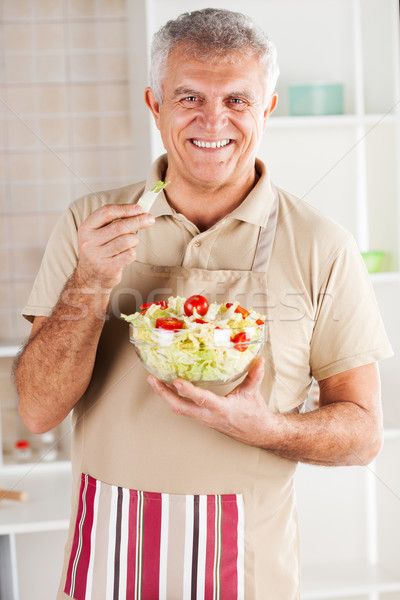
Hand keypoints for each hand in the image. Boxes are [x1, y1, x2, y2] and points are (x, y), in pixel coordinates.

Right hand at [76, 203, 154, 289]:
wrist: (90, 279)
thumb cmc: (99, 252)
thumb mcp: (97, 234)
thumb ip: (112, 222)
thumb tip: (138, 211)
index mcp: (86, 228)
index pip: (106, 212)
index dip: (125, 208)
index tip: (139, 208)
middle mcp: (89, 242)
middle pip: (120, 226)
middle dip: (138, 221)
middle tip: (150, 219)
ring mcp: (98, 256)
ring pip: (127, 240)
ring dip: (134, 239)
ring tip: (132, 242)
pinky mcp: (108, 268)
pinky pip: (129, 254)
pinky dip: (132, 252)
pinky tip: (127, 254)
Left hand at [148, 356, 276, 445]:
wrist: (257, 433)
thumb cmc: (254, 414)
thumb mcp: (253, 393)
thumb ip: (254, 375)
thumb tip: (258, 359)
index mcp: (221, 409)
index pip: (202, 399)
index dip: (189, 391)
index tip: (176, 381)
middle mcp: (208, 415)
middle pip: (181, 407)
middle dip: (164, 394)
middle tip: (152, 379)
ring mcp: (203, 418)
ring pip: (179, 409)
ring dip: (165, 395)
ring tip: (154, 381)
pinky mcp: (201, 417)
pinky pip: (183, 408)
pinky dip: (173, 398)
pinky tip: (167, 388)